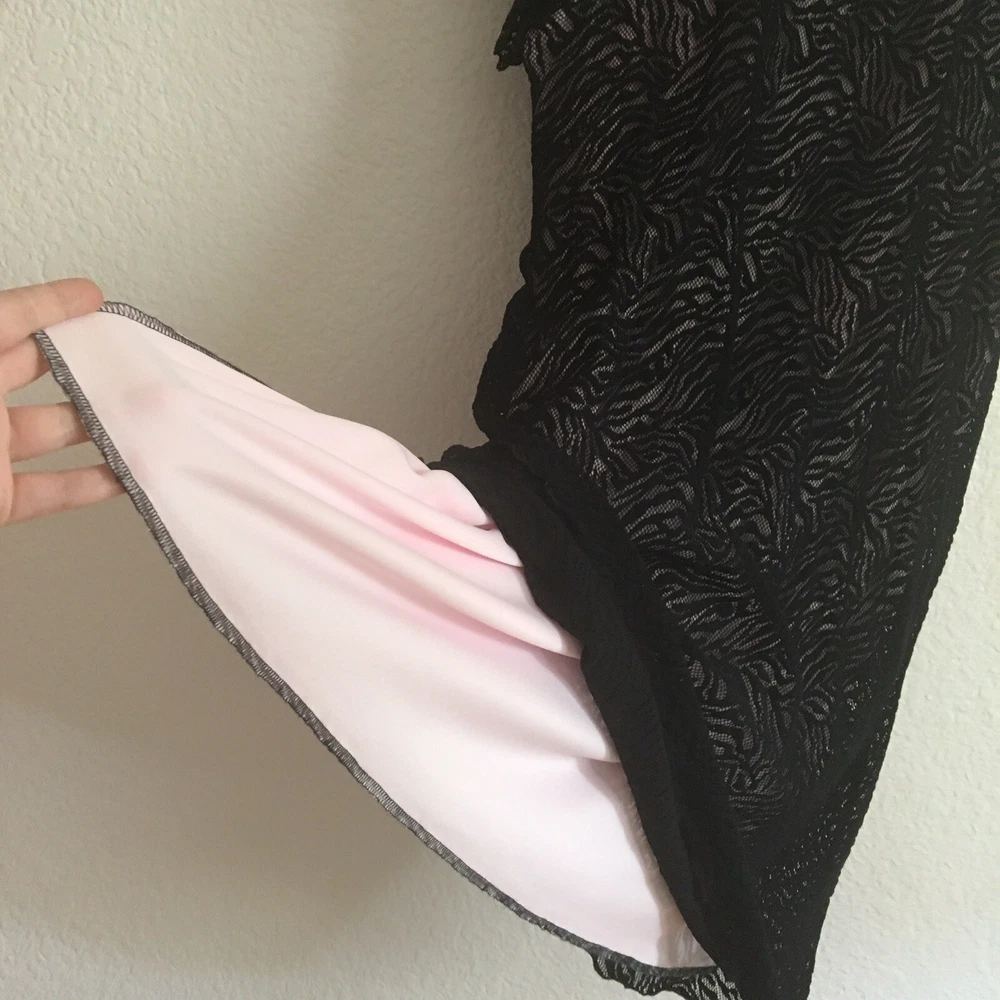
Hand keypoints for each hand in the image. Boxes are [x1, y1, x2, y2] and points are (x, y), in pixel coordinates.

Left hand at [0, 279, 122, 524]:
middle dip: (85, 362)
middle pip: (33, 370)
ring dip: (100, 424)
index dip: (48, 303)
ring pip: (52, 431)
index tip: (91, 297)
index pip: (4, 320)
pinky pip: (50, 491)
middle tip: (131, 358)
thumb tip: (22, 312)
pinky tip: (126, 473)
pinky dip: (91, 485)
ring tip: (145, 414)